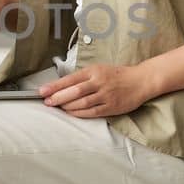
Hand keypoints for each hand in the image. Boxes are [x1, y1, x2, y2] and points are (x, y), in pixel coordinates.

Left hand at [39, 64, 153, 117]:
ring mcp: (105, 95)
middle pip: (75, 91)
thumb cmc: (116, 75)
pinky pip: (92, 112)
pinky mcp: (111, 107)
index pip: (70, 79)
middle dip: (58, 97)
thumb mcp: (98, 69)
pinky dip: (79, 113)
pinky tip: (71, 113)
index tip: (43, 91)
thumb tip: (60, 86)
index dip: (55, 86)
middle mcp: (99, 82)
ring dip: (67, 106)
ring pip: (82, 103)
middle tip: (47, 101)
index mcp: (94, 71)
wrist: (140, 81)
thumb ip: (82, 77)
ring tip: (58, 107)